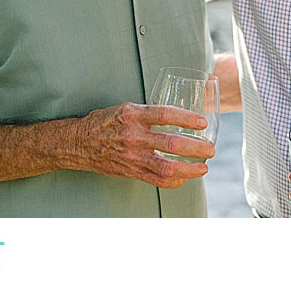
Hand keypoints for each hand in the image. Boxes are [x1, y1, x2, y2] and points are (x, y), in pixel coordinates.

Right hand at [74, 102, 215, 188]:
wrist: (80, 143)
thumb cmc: (105, 122)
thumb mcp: (126, 109)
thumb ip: (149, 113)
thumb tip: (177, 114)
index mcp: (133, 115)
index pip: (165, 114)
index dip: (187, 118)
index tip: (202, 123)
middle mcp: (134, 136)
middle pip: (172, 143)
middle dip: (196, 148)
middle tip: (211, 149)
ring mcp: (132, 156)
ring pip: (167, 166)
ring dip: (190, 169)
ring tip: (204, 168)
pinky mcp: (130, 171)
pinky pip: (156, 180)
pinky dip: (174, 181)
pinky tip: (185, 178)